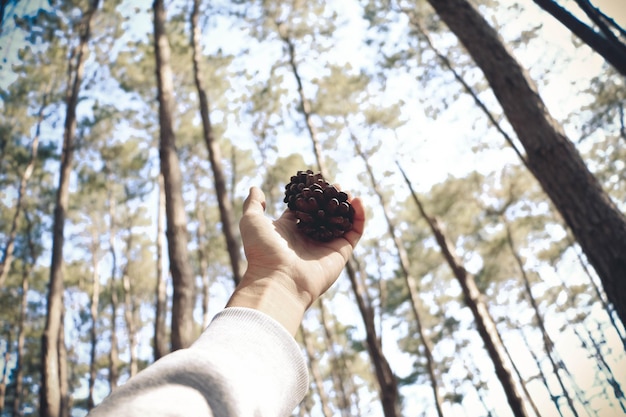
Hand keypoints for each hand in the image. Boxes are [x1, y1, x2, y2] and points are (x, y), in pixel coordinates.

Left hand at [227, 186, 365, 334]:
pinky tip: (358, 201)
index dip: (313, 194)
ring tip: (348, 192)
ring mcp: (327, 245)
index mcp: (291, 229)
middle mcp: (310, 237)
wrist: (277, 279)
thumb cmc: (262, 250)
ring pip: (342, 221)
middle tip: (336, 185)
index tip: (318, 180)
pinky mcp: (341, 252)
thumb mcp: (252, 221)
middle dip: (332, 198)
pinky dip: (360, 217)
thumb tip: (255, 188)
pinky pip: (354, 232)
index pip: (307, 208)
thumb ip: (253, 204)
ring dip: (348, 206)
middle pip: (326, 213)